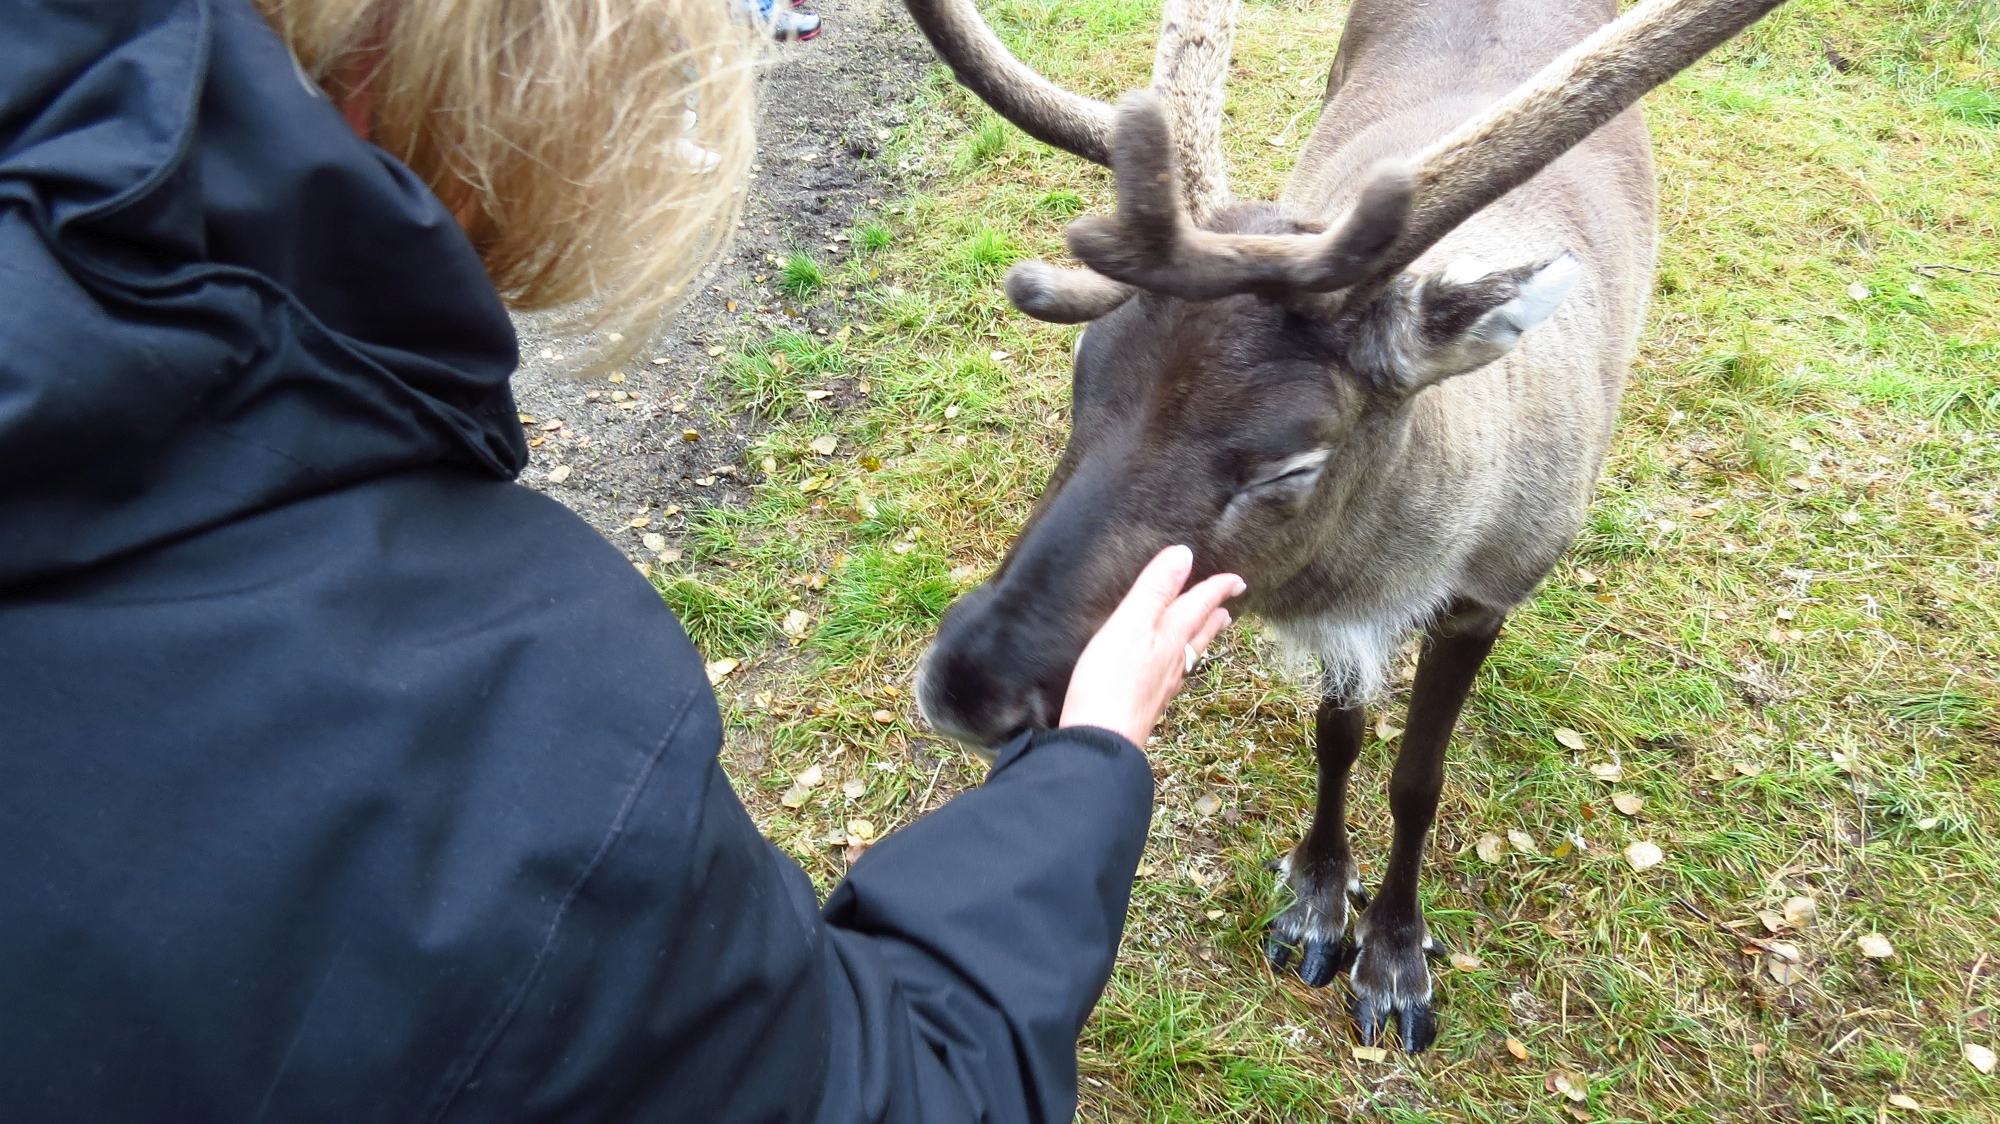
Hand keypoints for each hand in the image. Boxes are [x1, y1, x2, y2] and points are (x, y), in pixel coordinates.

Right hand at [1059, 545, 1245, 746]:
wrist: (1102, 742)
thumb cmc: (1109, 682)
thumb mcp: (1129, 624)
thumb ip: (1155, 589)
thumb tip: (1184, 555)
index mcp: (1171, 638)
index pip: (1199, 606)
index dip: (1217, 589)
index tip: (1237, 579)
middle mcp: (1174, 661)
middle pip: (1200, 633)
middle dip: (1214, 615)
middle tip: (1229, 606)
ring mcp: (1163, 686)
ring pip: (1191, 655)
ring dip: (1204, 638)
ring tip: (1213, 630)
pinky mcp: (1148, 704)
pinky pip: (1175, 675)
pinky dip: (1183, 662)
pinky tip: (1175, 671)